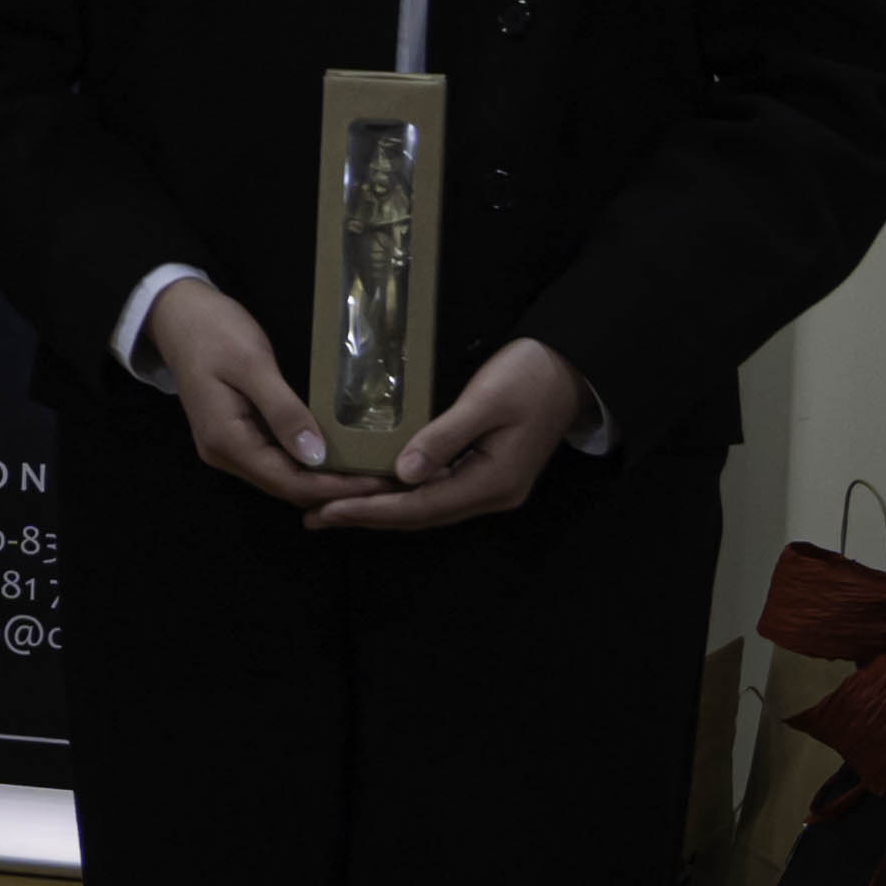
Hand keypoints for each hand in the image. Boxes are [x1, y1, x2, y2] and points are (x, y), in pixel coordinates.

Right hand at [147, 278, 381, 511]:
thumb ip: (283, 410)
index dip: (335, 489)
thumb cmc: (214, 332)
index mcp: (226, 440)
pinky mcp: (235, 435)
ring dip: (324, 480)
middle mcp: (224, 454)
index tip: (380, 483)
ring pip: (282, 478)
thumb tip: (315, 455)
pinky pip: (277, 460)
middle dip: (336, 490)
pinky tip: (338, 455)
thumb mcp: (253, 365)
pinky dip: (309, 464)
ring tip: (370, 472)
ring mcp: (227, 446)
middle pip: (286, 487)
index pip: (288, 482)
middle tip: (387, 481)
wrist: (177, 314)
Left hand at [307, 336, 589, 533]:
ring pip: (426, 507)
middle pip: (420, 515)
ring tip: (334, 509)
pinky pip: (436, 491)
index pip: (420, 507)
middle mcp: (492, 494)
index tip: (328, 509)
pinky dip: (402, 493)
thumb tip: (403, 473)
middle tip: (315, 517)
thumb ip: (444, 437)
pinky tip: (375, 488)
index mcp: (493, 482)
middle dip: (367, 517)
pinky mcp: (486, 472)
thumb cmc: (529, 377)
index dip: (371, 510)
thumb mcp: (485, 401)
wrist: (569, 368)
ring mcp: (491, 486)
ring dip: (381, 509)